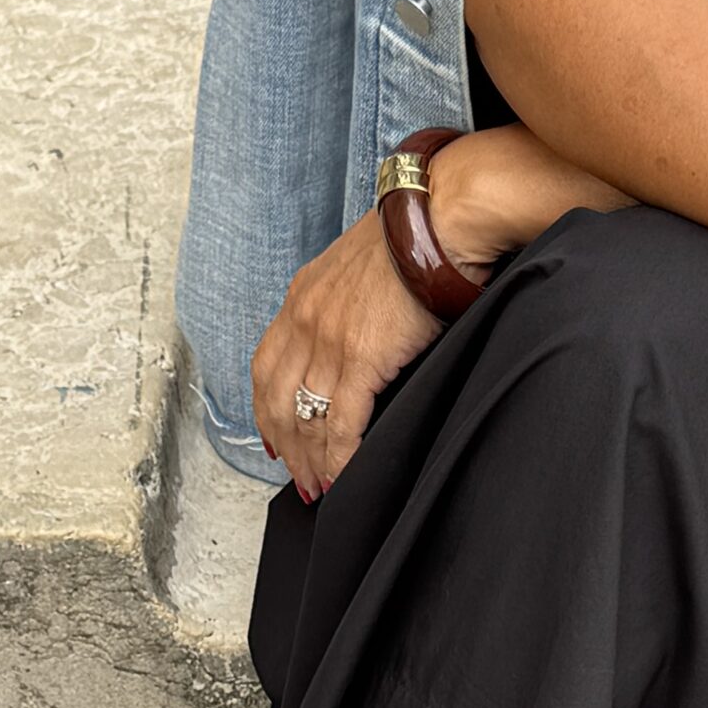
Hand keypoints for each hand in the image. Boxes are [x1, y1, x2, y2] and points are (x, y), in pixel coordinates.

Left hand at [252, 128, 625, 499]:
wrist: (440, 219)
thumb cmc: (416, 238)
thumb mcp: (362, 268)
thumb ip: (346, 304)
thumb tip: (358, 335)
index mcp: (303, 296)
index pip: (267, 365)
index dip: (267, 409)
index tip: (275, 439)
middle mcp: (306, 318)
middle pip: (278, 399)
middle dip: (287, 447)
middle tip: (301, 478)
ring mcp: (329, 339)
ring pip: (306, 419)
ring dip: (312, 461)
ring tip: (321, 488)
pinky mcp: (360, 358)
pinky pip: (342, 424)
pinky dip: (340, 458)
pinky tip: (343, 477)